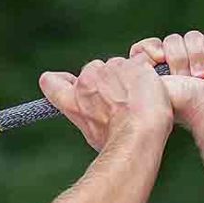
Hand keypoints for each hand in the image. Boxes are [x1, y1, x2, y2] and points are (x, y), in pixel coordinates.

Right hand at [39, 53, 172, 151]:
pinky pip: (141, 60)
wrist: (136, 135)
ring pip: (119, 64)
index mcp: (72, 103)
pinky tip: (151, 88)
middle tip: (123, 101)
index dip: (58, 80)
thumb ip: (89, 115)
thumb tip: (95, 116)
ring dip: (130, 75)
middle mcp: (85, 82)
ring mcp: (107, 71)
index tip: (65, 82)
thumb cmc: (117, 142)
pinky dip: (148, 72)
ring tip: (139, 99)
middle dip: (109, 80)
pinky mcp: (131, 64)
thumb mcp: (93, 133)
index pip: (52, 82)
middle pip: (95, 70)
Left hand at [129, 31, 203, 130]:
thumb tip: (130, 57)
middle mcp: (177, 65)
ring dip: (196, 55)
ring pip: (192, 37)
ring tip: (201, 76)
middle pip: (172, 40)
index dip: (152, 47)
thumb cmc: (181, 102)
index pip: (148, 46)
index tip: (159, 58)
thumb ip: (134, 71)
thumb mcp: (148, 85)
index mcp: (158, 73)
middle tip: (185, 77)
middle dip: (178, 57)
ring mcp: (199, 59)